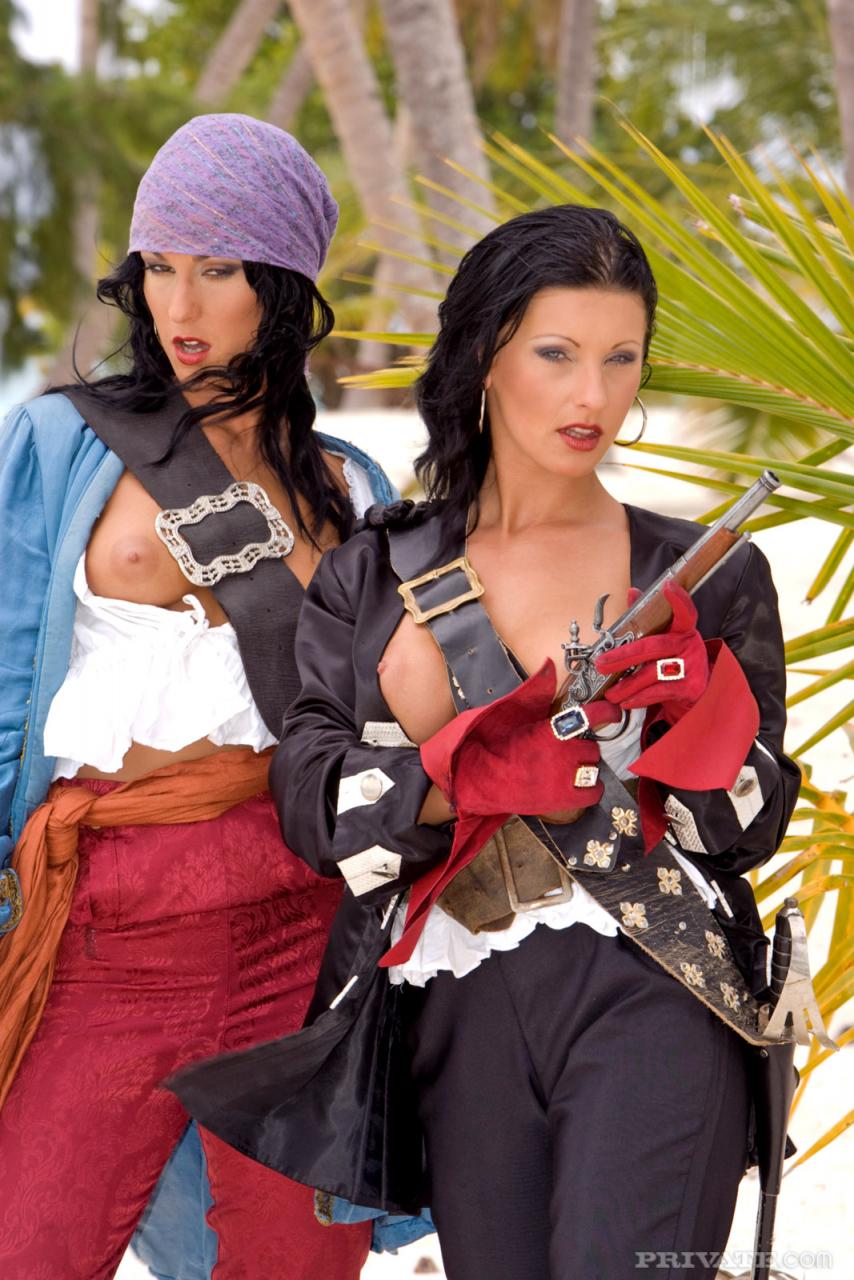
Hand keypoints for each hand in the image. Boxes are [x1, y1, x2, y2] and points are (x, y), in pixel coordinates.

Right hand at [420, 660, 619, 819]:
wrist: (480, 779)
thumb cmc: (495, 747)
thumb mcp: (514, 715)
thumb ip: (535, 692)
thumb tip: (548, 666)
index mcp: (552, 729)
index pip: (590, 716)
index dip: (607, 712)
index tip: (613, 712)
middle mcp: (563, 753)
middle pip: (592, 747)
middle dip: (583, 746)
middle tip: (569, 749)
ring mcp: (565, 778)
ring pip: (593, 768)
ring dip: (585, 767)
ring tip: (569, 768)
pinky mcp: (564, 799)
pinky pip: (593, 793)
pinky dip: (589, 789)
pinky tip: (578, 785)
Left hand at [594, 580, 708, 721]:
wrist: (695, 692)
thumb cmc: (672, 660)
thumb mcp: (663, 638)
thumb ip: (646, 618)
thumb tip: (632, 591)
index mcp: (682, 629)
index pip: (685, 612)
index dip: (678, 600)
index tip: (667, 586)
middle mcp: (690, 645)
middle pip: (654, 646)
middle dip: (624, 655)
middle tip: (601, 664)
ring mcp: (692, 666)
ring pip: (653, 672)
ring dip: (628, 683)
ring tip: (610, 691)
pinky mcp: (690, 687)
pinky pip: (659, 691)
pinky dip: (639, 697)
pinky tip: (626, 701)